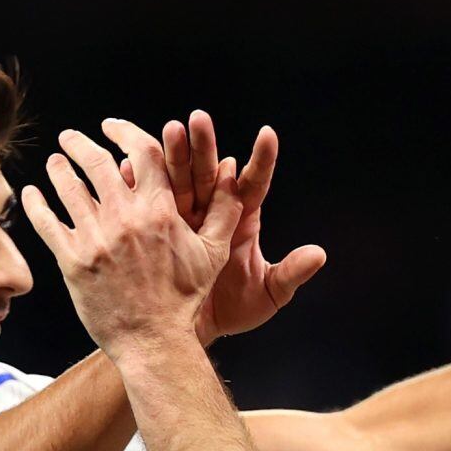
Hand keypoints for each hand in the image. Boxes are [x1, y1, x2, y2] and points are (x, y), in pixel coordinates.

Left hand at [23, 119, 242, 357]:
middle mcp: (126, 219)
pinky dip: (35, 204)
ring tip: (54, 163)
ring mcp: (97, 239)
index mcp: (160, 210)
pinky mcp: (73, 261)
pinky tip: (31, 194)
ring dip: (58, 169)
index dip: (124, 131)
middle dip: (80, 144)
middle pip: (97, 162)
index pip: (141, 151)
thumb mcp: (213, 253)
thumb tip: (230, 172)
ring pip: (68, 188)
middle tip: (70, 138)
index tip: (110, 126)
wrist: (153, 340)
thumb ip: (222, 210)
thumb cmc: (184, 299)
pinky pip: (47, 223)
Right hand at [158, 112, 327, 341]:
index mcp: (242, 220)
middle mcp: (211, 211)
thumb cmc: (236, 310)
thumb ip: (290, 273)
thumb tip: (319, 255)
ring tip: (168, 130)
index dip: (261, 160)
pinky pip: (146, 202)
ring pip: (177, 180)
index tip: (267, 135)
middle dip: (204, 146)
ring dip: (172, 155)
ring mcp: (182, 217)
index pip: (254, 184)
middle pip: (209, 172)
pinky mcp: (156, 228)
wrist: (197, 330)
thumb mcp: (268, 295)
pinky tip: (131, 166)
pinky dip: (139, 184)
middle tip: (198, 120)